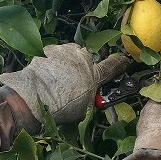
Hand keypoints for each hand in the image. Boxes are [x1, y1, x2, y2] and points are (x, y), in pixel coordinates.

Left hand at [0, 45, 128, 124]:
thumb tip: (86, 98)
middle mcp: (81, 57)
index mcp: (94, 73)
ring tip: (54, 80)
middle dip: (79, 67)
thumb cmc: (62, 106)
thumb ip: (89, 98)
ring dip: (62, 64)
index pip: (111, 67)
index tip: (124, 60)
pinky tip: (43, 76)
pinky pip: (50, 56)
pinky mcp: (46, 50)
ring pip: (66, 55)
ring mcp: (63, 51)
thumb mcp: (84, 109)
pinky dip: (48, 64)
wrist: (36, 97)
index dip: (119, 64)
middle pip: (84, 59)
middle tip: (71, 81)